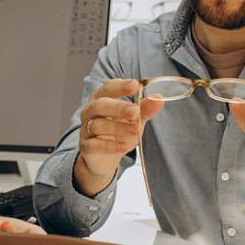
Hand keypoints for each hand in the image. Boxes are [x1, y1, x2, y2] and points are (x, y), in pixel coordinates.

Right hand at [75, 79, 163, 195]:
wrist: (105, 159)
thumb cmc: (119, 133)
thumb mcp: (134, 120)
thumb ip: (145, 109)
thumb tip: (158, 97)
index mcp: (102, 99)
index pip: (109, 88)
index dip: (121, 86)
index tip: (135, 85)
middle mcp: (90, 111)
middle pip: (100, 105)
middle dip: (118, 107)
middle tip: (135, 111)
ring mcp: (86, 129)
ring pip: (98, 125)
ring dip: (118, 128)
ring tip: (136, 131)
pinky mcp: (86, 147)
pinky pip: (95, 145)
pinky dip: (110, 146)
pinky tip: (124, 146)